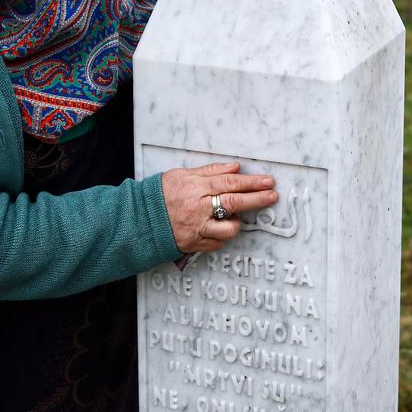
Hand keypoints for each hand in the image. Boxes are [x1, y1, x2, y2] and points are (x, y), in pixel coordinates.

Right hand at [162, 162, 277, 252]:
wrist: (139, 219)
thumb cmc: (160, 194)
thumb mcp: (183, 174)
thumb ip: (211, 171)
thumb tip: (235, 167)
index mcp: (196, 188)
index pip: (230, 183)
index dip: (252, 182)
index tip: (267, 181)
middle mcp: (198, 208)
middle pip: (235, 202)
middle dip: (257, 199)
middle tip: (272, 196)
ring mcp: (197, 228)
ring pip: (228, 229)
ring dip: (237, 223)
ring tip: (237, 218)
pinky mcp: (194, 244)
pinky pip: (217, 244)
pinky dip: (222, 237)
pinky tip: (220, 229)